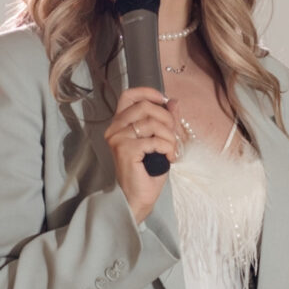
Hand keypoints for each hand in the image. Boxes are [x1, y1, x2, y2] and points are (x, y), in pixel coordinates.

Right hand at [105, 85, 181, 220]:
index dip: (148, 92)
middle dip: (167, 119)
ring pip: (152, 123)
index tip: (164, 100)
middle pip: (145, 106)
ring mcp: (117, 138)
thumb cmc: (147, 171)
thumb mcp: (160, 140)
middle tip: (172, 136)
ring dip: (169, 137)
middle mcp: (114, 128)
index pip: (129, 95)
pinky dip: (167, 148)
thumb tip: (174, 101)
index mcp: (120, 124)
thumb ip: (165, 120)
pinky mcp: (125, 149)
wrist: (139, 197)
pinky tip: (169, 158)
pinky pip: (154, 140)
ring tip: (171, 150)